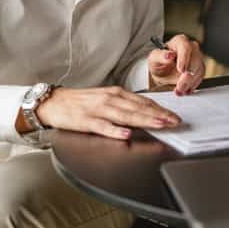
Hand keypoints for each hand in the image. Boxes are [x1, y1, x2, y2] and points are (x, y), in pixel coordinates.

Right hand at [32, 86, 180, 140]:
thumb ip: (124, 106)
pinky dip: (115, 130)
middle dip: (159, 115)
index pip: (143, 102)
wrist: (53, 102)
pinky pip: (102, 126)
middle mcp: (109, 99)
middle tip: (175, 122)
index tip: (175, 116)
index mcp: (116, 93)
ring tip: (160, 124)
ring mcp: (97, 110)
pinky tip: (126, 134)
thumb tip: (146, 113)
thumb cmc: (81, 102)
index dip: (160, 109)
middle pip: (138, 108)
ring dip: (144, 120)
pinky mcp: (85, 121)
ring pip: (125, 116)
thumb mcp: (106, 99)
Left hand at [148, 33, 204, 94]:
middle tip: (179, 86)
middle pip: (195, 60)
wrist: (162, 71)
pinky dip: (192, 85)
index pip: (186, 48)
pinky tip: (185, 90)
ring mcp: (197, 58)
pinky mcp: (199, 68)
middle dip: (187, 76)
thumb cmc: (159, 61)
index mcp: (180, 41)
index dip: (184, 59)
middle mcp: (191, 48)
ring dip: (189, 83)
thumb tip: (168, 55)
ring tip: (179, 90)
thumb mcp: (154, 58)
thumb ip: (160, 56)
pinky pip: (200, 77)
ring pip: (199, 70)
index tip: (181, 70)